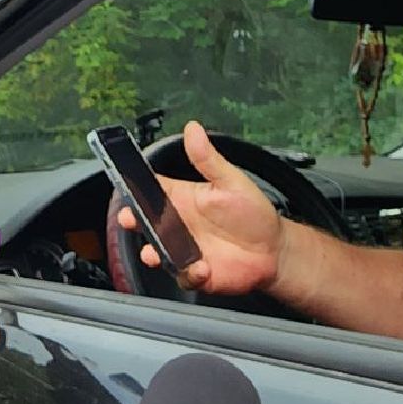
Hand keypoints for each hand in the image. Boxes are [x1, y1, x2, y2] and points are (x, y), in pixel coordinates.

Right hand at [117, 120, 284, 294]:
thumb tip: (192, 128)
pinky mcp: (195, 273)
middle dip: (133, 221)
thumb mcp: (231, 181)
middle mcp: (179, 225)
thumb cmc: (253, 213)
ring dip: (153, 252)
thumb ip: (208, 158)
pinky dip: (188, 273)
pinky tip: (202, 267)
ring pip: (157, 251)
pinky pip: (182, 275)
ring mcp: (184, 250)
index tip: (128, 187)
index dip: (136, 189)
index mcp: (183, 199)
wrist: (274, 250)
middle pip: (147, 222)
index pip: (152, 191)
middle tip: (131, 219)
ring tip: (155, 252)